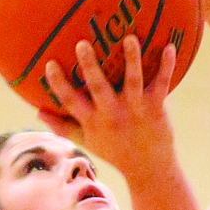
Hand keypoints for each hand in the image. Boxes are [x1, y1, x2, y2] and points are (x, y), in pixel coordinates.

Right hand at [38, 37, 176, 180]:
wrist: (150, 171)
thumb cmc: (116, 152)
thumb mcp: (87, 141)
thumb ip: (63, 126)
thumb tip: (37, 113)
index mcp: (94, 121)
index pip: (71, 102)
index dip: (59, 85)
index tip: (49, 64)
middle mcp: (113, 114)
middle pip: (99, 88)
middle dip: (89, 67)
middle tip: (81, 44)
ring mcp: (135, 110)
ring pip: (133, 81)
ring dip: (132, 59)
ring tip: (130, 38)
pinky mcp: (156, 108)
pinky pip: (162, 84)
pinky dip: (167, 66)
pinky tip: (171, 47)